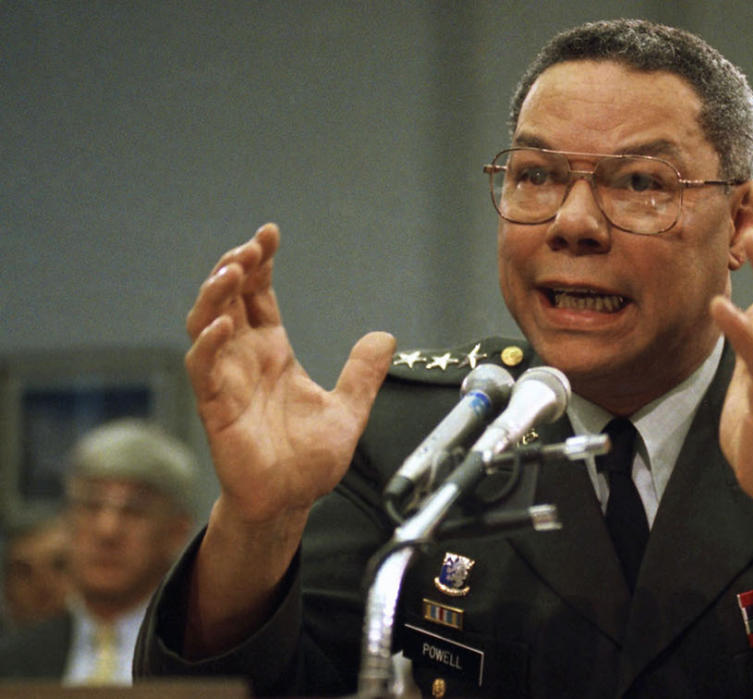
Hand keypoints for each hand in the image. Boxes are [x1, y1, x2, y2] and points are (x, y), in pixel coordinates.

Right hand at [185, 224, 395, 525]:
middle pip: (229, 300)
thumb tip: (385, 336)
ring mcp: (227, 381)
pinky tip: (223, 323)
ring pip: (206, 324)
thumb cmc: (310, 460)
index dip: (260, 265)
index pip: (259, 297)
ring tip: (233, 269)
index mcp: (273, 353)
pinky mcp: (216, 408)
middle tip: (251, 245)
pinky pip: (204, 368)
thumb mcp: (349, 409)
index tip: (270, 234)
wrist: (291, 502)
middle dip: (236, 267)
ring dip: (215, 295)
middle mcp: (246, 360)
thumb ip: (363, 373)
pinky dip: (209, 343)